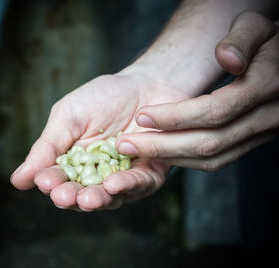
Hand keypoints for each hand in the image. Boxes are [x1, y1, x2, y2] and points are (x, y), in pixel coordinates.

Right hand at [10, 70, 189, 210]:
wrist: (146, 83)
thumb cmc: (103, 97)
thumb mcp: (68, 117)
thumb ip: (46, 148)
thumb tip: (17, 180)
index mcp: (72, 162)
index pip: (57, 180)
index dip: (50, 183)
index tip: (45, 181)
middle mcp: (95, 175)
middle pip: (80, 195)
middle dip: (71, 197)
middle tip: (64, 197)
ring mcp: (122, 177)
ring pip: (108, 198)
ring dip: (97, 200)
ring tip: (87, 199)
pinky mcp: (148, 175)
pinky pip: (138, 185)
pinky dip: (127, 186)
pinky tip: (114, 184)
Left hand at [118, 11, 278, 171]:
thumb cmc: (266, 41)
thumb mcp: (256, 27)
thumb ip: (241, 38)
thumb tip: (227, 58)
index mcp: (268, 87)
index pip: (214, 111)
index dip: (175, 117)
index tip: (141, 116)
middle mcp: (268, 118)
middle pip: (209, 142)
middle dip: (163, 145)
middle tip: (125, 145)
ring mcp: (261, 134)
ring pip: (212, 158)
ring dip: (170, 157)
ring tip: (136, 152)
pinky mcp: (251, 142)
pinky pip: (217, 159)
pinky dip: (186, 159)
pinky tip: (160, 151)